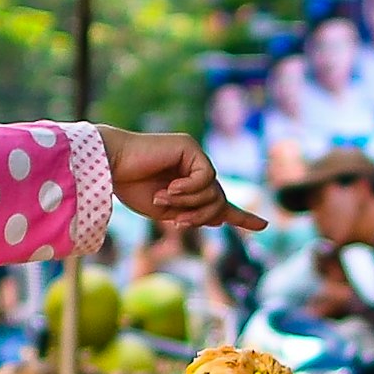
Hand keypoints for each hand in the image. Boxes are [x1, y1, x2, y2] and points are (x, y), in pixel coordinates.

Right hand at [103, 128, 266, 232]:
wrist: (110, 167)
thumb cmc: (130, 187)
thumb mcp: (167, 210)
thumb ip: (192, 213)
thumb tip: (220, 217)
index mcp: (188, 185)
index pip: (220, 202)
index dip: (241, 216)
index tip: (263, 225)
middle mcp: (194, 168)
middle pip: (218, 201)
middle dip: (201, 215)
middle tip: (177, 222)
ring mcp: (193, 156)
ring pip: (214, 192)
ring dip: (190, 204)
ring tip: (164, 200)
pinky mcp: (190, 147)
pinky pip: (205, 178)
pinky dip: (189, 189)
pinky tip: (168, 188)